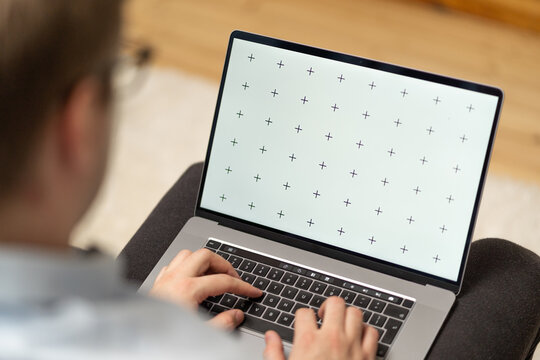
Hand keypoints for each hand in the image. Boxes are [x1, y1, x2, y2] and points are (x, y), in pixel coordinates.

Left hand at [150, 248, 261, 329]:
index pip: (224, 281)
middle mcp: (175, 279)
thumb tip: (236, 315)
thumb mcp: (201, 336)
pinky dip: (187, 266)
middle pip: (206, 256)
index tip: (252, 291)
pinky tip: (192, 278)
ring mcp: (165, 279)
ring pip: (188, 254)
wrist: (139, 340)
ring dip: (204, 261)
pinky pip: (174, 264)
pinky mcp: (157, 284)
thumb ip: (223, 324)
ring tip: (215, 274)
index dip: (243, 286)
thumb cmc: (162, 338)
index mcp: (187, 290)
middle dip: (224, 265)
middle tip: (234, 278)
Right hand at [264, 296, 378, 359]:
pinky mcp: (368, 357)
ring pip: (355, 313)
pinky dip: (366, 331)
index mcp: (308, 341)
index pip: (304, 312)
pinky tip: (357, 337)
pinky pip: (372, 332)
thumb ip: (274, 353)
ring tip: (340, 323)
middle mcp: (332, 339)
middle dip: (327, 306)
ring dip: (347, 315)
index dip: (302, 316)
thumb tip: (270, 337)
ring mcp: (352, 346)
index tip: (303, 323)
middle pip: (334, 303)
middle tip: (323, 316)